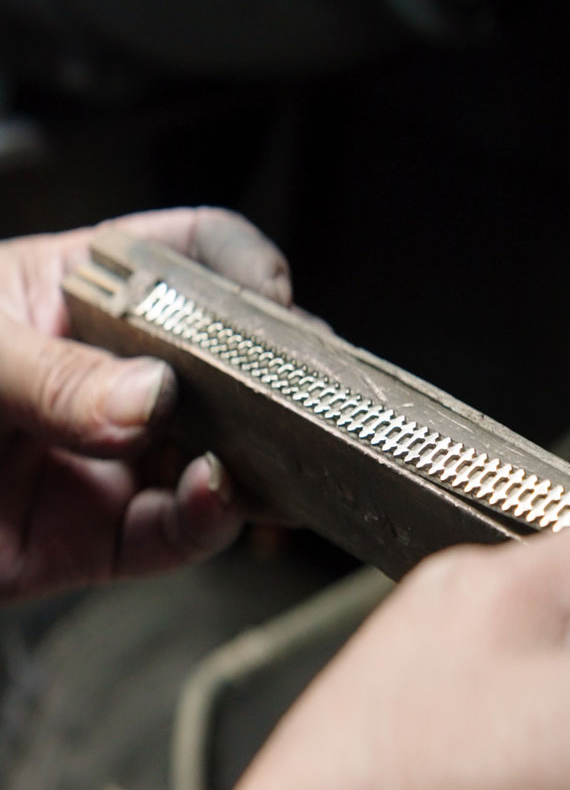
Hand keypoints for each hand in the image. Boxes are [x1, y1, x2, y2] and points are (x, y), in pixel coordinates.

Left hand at [0, 207, 290, 600]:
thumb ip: (51, 374)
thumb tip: (147, 401)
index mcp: (84, 298)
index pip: (190, 255)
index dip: (242, 264)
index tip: (269, 295)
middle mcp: (115, 378)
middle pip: (225, 364)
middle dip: (271, 376)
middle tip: (299, 386)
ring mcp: (116, 458)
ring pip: (218, 455)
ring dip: (253, 459)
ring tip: (258, 454)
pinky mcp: (104, 534)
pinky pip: (178, 530)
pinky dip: (209, 518)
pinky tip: (213, 493)